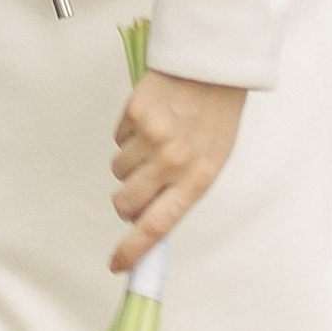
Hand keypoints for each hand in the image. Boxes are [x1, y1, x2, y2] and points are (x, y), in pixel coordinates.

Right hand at [109, 67, 243, 270]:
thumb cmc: (215, 118)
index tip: (116, 265)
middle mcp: (173, 161)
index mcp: (198, 179)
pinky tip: (149, 118)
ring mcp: (152, 136)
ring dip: (129, 162)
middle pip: (126, 201)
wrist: (214, 65)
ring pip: (118, 169)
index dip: (133, 250)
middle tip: (133, 190)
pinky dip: (128, 133)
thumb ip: (182, 190)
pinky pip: (117, 137)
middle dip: (123, 202)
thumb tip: (147, 218)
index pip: (157, 227)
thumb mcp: (211, 161)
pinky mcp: (135, 112)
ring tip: (153, 140)